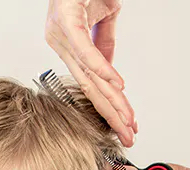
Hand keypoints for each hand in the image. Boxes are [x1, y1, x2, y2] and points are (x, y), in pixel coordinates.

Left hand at [45, 0, 136, 146]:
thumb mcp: (102, 14)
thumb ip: (104, 43)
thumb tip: (111, 72)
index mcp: (66, 45)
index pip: (91, 83)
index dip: (110, 106)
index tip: (125, 124)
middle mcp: (60, 44)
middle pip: (90, 87)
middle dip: (112, 114)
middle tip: (129, 135)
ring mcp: (61, 34)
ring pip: (89, 76)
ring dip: (111, 100)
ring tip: (125, 120)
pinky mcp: (66, 22)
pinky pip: (86, 51)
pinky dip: (103, 69)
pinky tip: (115, 85)